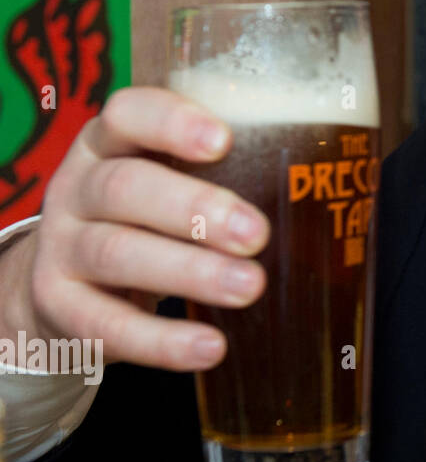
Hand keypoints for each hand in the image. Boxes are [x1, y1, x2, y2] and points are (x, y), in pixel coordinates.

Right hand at [1, 87, 269, 371]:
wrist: (59, 284)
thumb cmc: (145, 218)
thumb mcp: (169, 182)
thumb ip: (228, 173)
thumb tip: (331, 188)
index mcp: (110, 144)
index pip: (127, 114)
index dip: (170, 122)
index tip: (223, 140)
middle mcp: (78, 188)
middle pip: (125, 187)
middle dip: (194, 209)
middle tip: (256, 233)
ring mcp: (62, 249)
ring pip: (117, 254)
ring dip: (190, 272)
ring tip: (249, 287)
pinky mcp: (60, 308)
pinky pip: (106, 326)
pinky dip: (161, 341)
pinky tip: (209, 347)